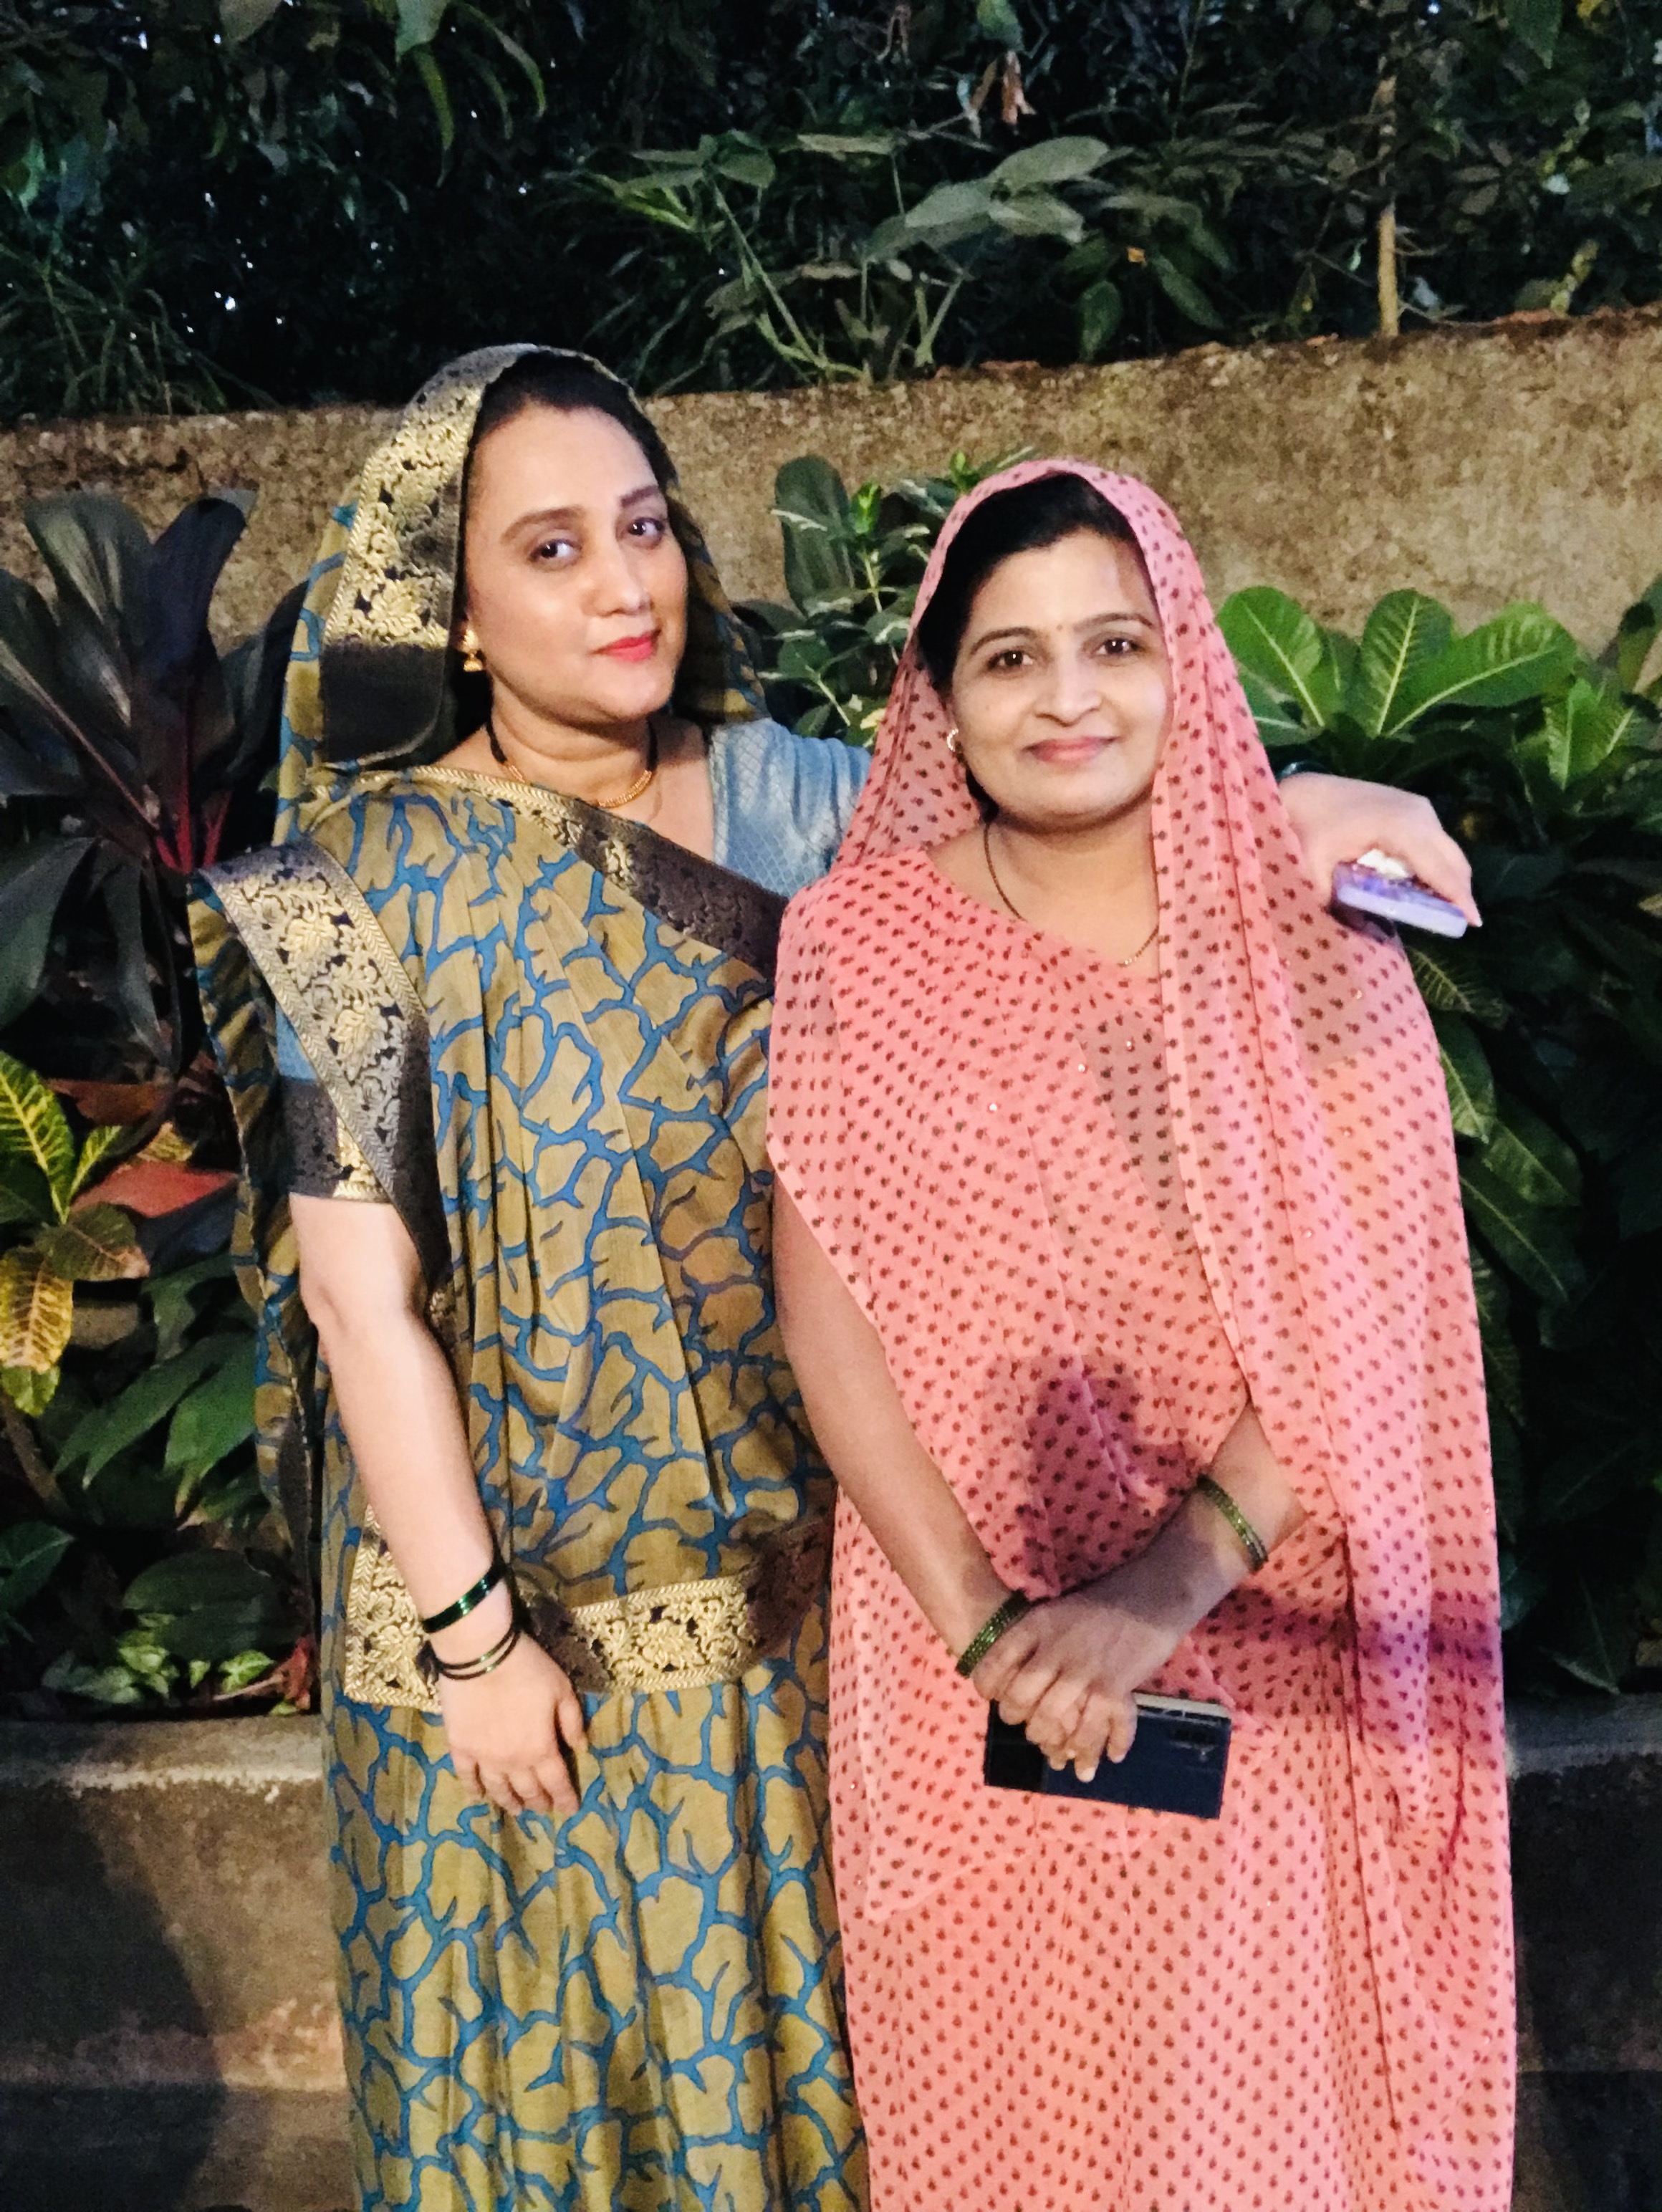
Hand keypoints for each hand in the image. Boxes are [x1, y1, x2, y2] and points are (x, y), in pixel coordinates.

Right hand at [437, 1631, 587, 1816]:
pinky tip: (477, 1797)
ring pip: (498, 1789)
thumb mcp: (562, 1690)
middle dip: (538, 1802)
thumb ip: (573, 1722)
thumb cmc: (527, 1669)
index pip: (556, 1782)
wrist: (481, 1654)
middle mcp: (512, 1762)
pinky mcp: (460, 1747)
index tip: (571, 1810)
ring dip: (509, 1802)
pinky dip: (473, 1790)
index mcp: (540, 1749)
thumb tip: (581, 1749)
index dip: (564, 1798)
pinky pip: (466, 1777)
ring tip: (516, 1809)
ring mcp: (483, 1758)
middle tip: (544, 1809)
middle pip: (528, 1790)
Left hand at [970, 1582, 1182, 1783]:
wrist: (1154, 1594)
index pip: (996, 1661)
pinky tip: (1108, 1757)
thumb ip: (1039, 1638)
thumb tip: (1018, 1670)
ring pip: (1051, 1720)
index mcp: (1038, 1624)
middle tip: (1026, 1727)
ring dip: (1053, 1741)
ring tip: (1059, 1750)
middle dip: (1017, 1719)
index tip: (992, 1698)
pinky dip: (1099, 1747)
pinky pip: (1094, 1729)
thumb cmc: (1107, 1601)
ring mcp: (1082, 1671)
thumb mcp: (1061, 1609)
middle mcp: (1054, 1648)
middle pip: (1019, 1697)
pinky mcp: (1112, 1688)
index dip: (987, 1686)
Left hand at [1279, 771, 1479, 925]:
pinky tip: (1425, 886)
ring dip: (1448, 879)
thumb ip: (1334, 901)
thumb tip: (1356, 932)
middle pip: (1453, 860)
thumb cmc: (1307, 827)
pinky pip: (1435, 842)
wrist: (1305, 791)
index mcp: (1399, 826)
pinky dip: (1437, 865)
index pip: (1438, 867)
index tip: (1474, 923)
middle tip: (1460, 923)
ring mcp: (1419, 807)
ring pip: (1448, 851)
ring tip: (1444, 909)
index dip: (1457, 896)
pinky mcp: (1414, 807)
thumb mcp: (1314, 867)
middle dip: (1459, 892)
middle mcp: (1419, 813)